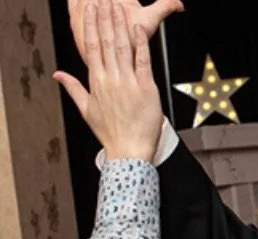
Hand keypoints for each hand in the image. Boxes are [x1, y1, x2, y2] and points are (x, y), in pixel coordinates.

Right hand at [53, 1, 162, 160]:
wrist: (129, 150)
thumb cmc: (111, 132)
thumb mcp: (86, 109)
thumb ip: (73, 88)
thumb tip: (57, 75)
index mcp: (96, 81)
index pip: (91, 47)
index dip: (91, 26)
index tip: (90, 11)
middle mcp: (111, 79)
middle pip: (106, 42)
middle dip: (104, 19)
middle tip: (102, 0)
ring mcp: (129, 82)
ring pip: (123, 47)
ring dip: (120, 25)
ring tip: (117, 7)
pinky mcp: (146, 88)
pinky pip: (143, 61)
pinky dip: (140, 44)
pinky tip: (138, 28)